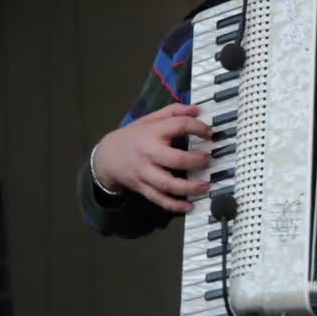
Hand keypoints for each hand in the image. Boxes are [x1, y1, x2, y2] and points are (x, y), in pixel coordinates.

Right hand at [93, 103, 211, 212]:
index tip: (210, 133)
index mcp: (152, 132)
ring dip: (189, 187)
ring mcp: (145, 173)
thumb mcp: (150, 119)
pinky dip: (174, 205)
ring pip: (168, 184)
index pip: (178, 126)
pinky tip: (189, 206)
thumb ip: (173, 112)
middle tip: (208, 160)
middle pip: (175, 159)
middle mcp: (149, 153)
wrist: (106, 156)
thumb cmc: (133, 137)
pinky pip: (159, 199)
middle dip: (195, 161)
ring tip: (205, 186)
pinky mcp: (142, 188)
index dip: (198, 128)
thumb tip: (196, 109)